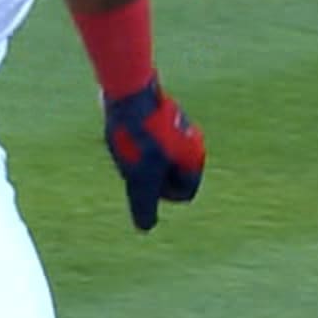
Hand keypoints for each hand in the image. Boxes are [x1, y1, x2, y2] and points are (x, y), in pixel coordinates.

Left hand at [102, 80, 204, 231]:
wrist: (129, 90)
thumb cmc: (139, 137)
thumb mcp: (140, 179)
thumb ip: (145, 206)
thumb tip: (146, 227)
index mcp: (194, 157)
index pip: (184, 193)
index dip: (160, 193)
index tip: (143, 178)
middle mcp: (191, 141)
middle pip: (170, 176)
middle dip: (150, 176)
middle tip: (132, 163)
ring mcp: (177, 126)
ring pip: (160, 157)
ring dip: (143, 159)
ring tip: (126, 148)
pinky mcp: (160, 114)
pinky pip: (152, 139)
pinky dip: (139, 142)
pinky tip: (123, 134)